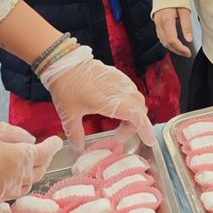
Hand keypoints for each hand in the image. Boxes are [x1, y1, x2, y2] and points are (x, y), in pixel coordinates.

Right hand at [0, 120, 61, 207]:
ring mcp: (4, 192)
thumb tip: (29, 140)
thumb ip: (15, 134)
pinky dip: (16, 183)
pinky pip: (12, 193)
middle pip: (39, 170)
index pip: (44, 153)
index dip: (52, 146)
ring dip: (31, 173)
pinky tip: (10, 175)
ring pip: (27, 184)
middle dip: (43, 159)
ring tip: (27, 163)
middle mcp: (16, 178)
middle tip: (41, 150)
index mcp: (19, 158)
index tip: (56, 141)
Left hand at [39, 45, 155, 149]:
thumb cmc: (66, 87)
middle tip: (118, 135)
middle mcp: (120, 90)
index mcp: (110, 102)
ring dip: (133, 113)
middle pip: (140, 110)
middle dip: (135, 125)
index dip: (145, 129)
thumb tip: (78, 150)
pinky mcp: (117, 75)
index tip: (148, 140)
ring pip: (137, 100)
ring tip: (118, 123)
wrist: (63, 62)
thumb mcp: (68, 114)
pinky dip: (130, 102)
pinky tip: (116, 107)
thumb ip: (75, 134)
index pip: (137, 116)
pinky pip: (131, 90)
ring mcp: (120, 81)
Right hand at [154, 7, 192, 57]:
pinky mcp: (156, 22)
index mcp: (166, 19)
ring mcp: (156, 22)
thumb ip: (186, 25)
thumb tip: (189, 39)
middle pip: (166, 43)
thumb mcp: (184, 9)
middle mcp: (159, 22)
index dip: (180, 48)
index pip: (172, 40)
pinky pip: (160, 35)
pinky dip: (167, 41)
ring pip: (162, 40)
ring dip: (172, 47)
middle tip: (186, 53)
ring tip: (182, 50)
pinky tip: (174, 43)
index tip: (187, 52)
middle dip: (177, 50)